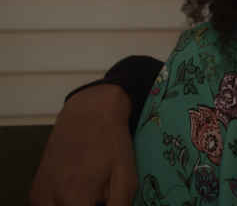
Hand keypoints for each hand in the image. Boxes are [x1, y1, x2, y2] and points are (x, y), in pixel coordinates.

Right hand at [30, 84, 136, 205]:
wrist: (88, 113)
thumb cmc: (109, 142)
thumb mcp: (126, 176)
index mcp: (74, 196)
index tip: (106, 202)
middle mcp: (50, 199)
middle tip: (100, 194)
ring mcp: (39, 196)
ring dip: (75, 205)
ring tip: (90, 191)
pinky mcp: (35, 192)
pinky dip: (63, 204)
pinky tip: (78, 190)